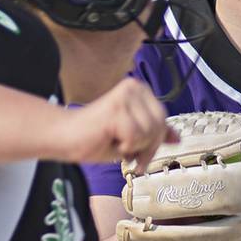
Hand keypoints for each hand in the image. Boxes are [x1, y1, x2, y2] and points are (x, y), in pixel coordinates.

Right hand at [54, 78, 178, 169]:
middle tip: (127, 153)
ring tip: (115, 142)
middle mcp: (134, 87)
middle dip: (146, 146)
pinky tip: (108, 139)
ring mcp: (125, 96)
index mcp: (139, 90)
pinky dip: (124, 146)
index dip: (153, 141)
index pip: (163, 119)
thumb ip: (154, 134)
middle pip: (160, 125)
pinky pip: (135, 137)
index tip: (138, 153)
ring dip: (133, 147)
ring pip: (149, 132)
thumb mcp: (132, 137)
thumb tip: (177, 138)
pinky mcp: (116, 108)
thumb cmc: (95, 138)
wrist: (63, 138)